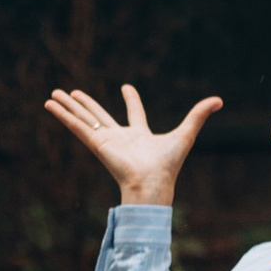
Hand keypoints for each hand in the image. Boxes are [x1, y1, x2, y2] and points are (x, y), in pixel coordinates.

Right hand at [45, 80, 222, 204]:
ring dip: (69, 106)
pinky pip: (77, 127)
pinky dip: (63, 116)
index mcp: (139, 135)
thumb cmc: (168, 165)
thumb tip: (219, 100)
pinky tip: (51, 105)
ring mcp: (105, 141)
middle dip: (86, 103)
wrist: (152, 183)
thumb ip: (199, 115)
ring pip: (84, 118)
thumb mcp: (185, 133)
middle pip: (99, 115)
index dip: (131, 100)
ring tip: (54, 93)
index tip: (126, 87)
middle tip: (72, 91)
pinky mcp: (96, 144)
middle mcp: (120, 138)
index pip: (133, 114)